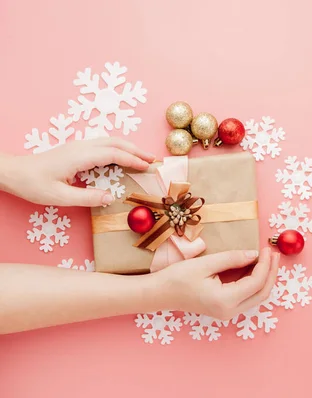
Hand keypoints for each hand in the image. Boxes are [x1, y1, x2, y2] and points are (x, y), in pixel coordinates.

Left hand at [0, 138, 154, 206]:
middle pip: (116, 142)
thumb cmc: (33, 184)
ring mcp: (79, 146)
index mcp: (80, 156)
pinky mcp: (76, 149)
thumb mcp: (60, 197)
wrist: (14, 172)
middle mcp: (81, 147)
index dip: (133, 160)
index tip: (148, 167)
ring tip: (143, 157)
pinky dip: (119, 148)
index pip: (114, 154)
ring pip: (110, 141)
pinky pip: (103, 144)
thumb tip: (110, 198)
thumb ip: (87, 198)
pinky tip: (123, 157)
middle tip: (153, 159)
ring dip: (129, 147)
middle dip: (137, 150)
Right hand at [154, 247, 279, 319]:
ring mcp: (228, 313)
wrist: (159, 294)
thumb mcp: (206, 263)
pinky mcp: (225, 309)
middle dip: (271, 272)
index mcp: (225, 301)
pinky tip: (256, 267)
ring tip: (268, 258)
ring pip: (257, 297)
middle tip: (273, 253)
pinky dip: (255, 282)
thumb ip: (232, 258)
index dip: (265, 264)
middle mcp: (230, 311)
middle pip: (262, 293)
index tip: (266, 248)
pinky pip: (248, 296)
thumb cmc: (178, 278)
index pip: (255, 283)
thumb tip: (254, 254)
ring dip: (265, 277)